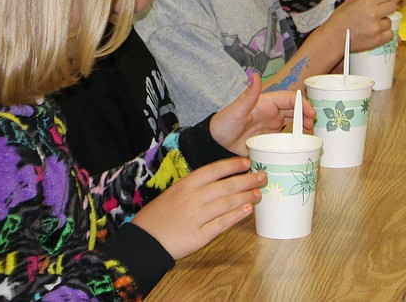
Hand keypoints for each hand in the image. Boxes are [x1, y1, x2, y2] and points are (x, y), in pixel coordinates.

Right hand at [131, 157, 264, 259]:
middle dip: (247, 180)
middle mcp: (192, 198)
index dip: (232, 165)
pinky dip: (236, 216)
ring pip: (227, 203)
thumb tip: (220, 179)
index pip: (213, 170)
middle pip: (225, 186)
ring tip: (258, 193)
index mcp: (185, 185)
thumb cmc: (157, 216)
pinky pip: (222, 224)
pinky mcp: (198, 236)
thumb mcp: (172, 193)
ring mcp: (195, 217)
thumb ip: (194, 186)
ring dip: (246, 197)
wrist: (142, 242)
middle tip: (262, 177)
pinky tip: (247, 210)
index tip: (247, 162)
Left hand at [210, 73, 315, 155]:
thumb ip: (248, 95)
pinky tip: (300, 144)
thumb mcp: (236, 110)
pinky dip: (295, 139)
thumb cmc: (224, 123)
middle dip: (306, 115)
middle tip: (312, 125)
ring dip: (303, 126)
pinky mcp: (270, 139)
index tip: (311, 113)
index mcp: (267, 102)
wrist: (216, 143)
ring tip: (309, 134)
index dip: (303, 104)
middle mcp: (272, 113)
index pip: (290, 99)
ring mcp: (272, 126)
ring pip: (293, 122)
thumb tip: (255, 75)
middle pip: (295, 110)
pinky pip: (286, 137)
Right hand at [331, 0, 401, 51]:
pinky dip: (385, 34)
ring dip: (384, 23)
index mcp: (367, 1)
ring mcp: (376, 27)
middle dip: (387, 9)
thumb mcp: (349, 3)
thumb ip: (364, 0)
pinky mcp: (378, 39)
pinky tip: (377, 33)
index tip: (382, 2)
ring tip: (374, 25)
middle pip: (392, 7)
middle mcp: (373, 13)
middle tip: (381, 13)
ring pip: (390, 22)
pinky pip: (390, 34)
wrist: (333, 38)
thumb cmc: (339, 20)